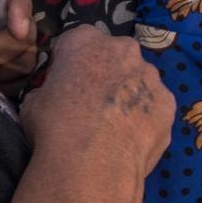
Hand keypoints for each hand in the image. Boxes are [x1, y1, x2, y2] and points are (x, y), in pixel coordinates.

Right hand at [20, 25, 174, 178]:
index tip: (65, 84)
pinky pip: (154, 106)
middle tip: (93, 104)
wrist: (91, 162)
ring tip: (115, 127)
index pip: (76, 42)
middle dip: (106, 73)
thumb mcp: (34, 101)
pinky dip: (145, 118)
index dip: (70, 63)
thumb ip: (49, 89)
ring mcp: (150, 75)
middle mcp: (122, 49)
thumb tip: (53, 96)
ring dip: (129, 95)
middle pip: (114, 56)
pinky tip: (132, 139)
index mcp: (84, 40)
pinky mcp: (167, 102)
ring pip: (139, 80)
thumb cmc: (54, 127)